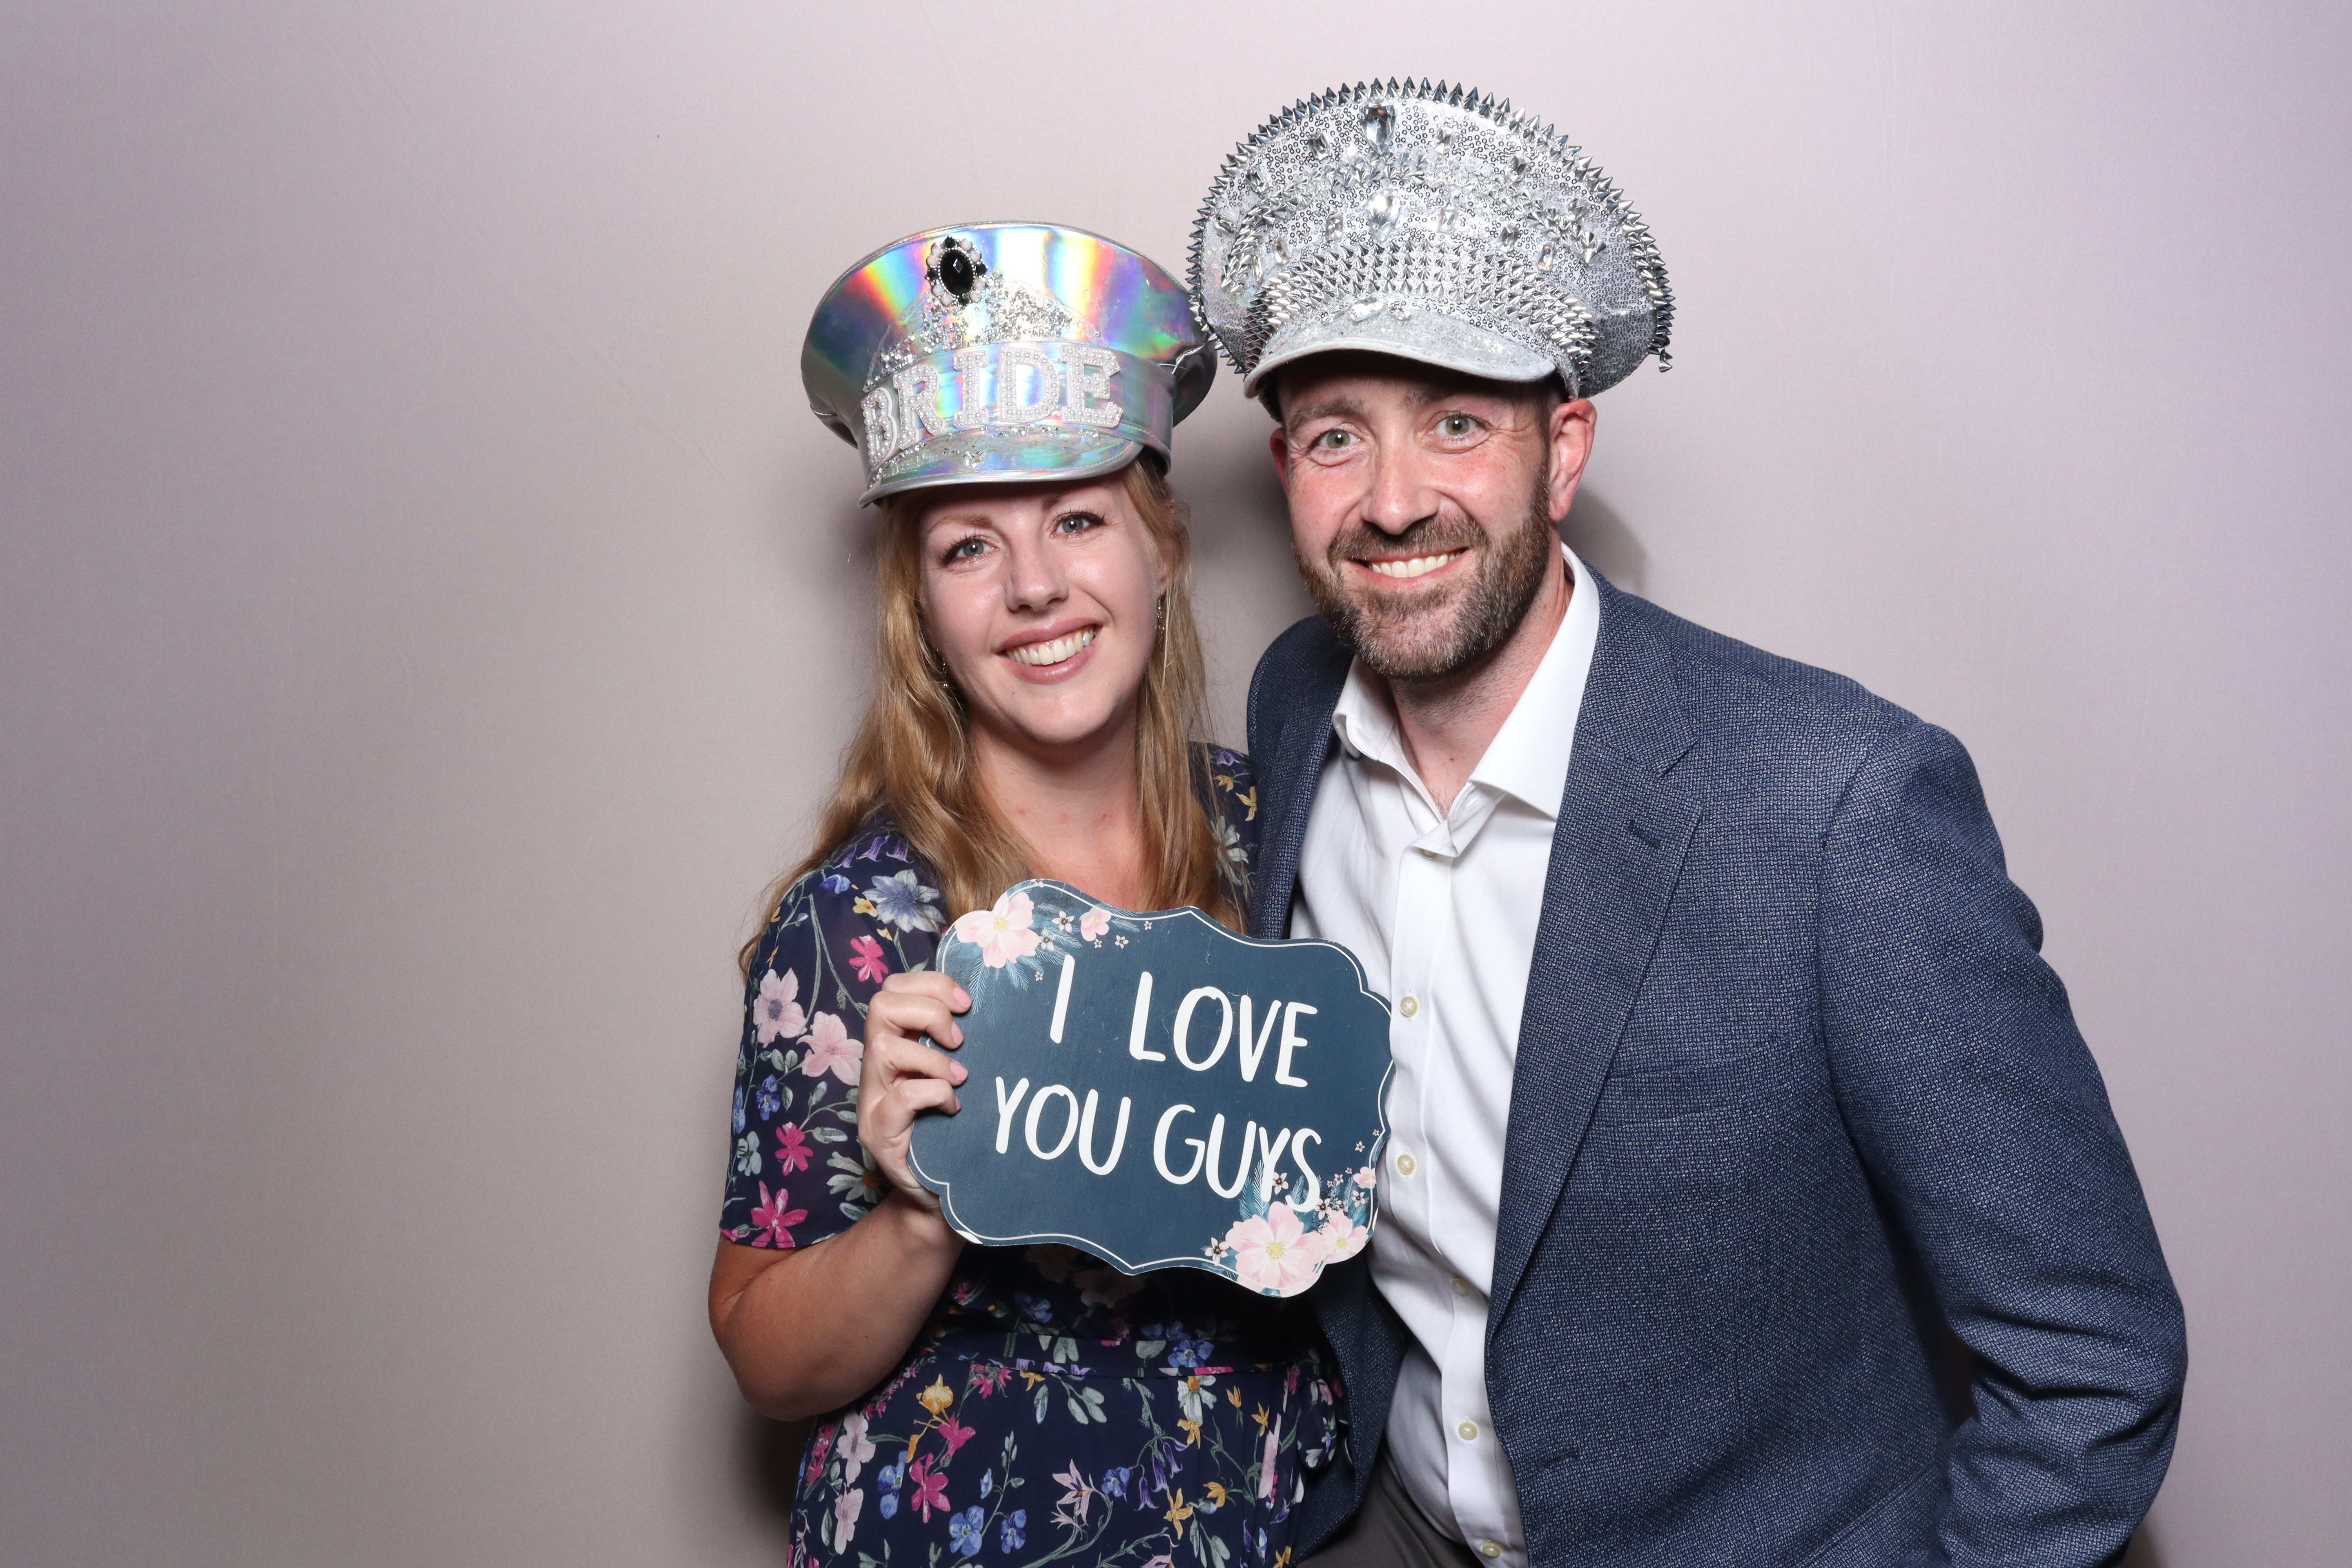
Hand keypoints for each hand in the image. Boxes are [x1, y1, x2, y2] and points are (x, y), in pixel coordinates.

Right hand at [856, 971, 970, 1212]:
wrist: (938, 1196)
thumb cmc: (955, 1131)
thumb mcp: (958, 1077)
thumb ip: (959, 1045)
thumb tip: (995, 1004)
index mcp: (895, 1047)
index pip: (892, 989)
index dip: (930, 984)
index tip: (967, 1004)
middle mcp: (876, 1070)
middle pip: (880, 1005)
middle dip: (928, 1010)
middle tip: (960, 1039)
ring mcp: (871, 1102)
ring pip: (884, 1048)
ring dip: (933, 1059)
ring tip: (960, 1078)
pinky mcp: (878, 1134)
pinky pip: (902, 1097)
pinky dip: (935, 1094)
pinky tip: (954, 1108)